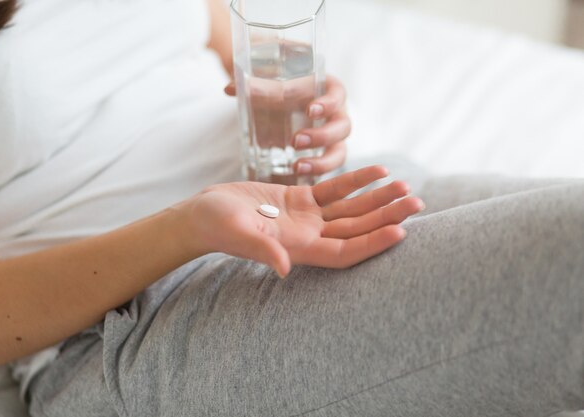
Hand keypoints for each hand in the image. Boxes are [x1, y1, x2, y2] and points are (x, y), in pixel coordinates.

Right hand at [182, 166, 423, 277]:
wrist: (203, 213)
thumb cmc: (216, 225)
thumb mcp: (238, 234)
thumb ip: (262, 250)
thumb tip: (284, 268)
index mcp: (299, 248)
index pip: (345, 252)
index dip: (373, 244)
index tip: (401, 231)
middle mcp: (309, 236)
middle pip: (357, 229)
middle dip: (387, 216)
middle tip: (417, 201)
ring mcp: (307, 218)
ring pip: (351, 209)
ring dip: (378, 198)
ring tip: (405, 185)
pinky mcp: (299, 199)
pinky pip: (334, 190)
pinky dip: (356, 181)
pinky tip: (377, 170)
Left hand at [225, 75, 350, 176]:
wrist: (277, 94)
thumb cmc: (280, 82)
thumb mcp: (270, 80)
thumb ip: (253, 84)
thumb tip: (229, 89)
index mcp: (328, 90)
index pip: (337, 95)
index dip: (328, 103)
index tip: (310, 110)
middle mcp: (336, 114)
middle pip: (343, 127)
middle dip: (322, 136)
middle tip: (295, 141)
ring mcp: (332, 137)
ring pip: (339, 152)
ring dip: (321, 161)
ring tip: (296, 167)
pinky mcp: (323, 154)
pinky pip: (327, 168)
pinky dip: (314, 174)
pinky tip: (297, 178)